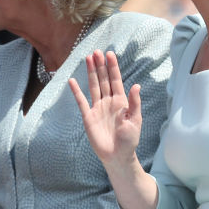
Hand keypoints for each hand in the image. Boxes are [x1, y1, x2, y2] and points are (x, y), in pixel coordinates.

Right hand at [69, 50, 141, 170]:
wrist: (117, 156)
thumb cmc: (129, 140)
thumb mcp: (135, 121)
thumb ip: (134, 103)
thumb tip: (136, 85)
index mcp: (121, 101)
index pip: (116, 80)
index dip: (113, 67)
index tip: (110, 54)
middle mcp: (108, 102)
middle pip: (103, 79)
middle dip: (100, 65)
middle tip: (96, 51)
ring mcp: (97, 108)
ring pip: (93, 86)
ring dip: (91, 73)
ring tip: (87, 58)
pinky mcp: (88, 117)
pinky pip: (81, 101)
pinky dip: (76, 91)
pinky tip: (72, 81)